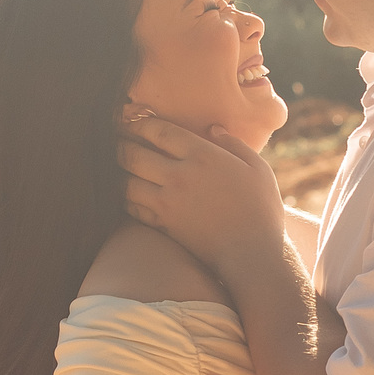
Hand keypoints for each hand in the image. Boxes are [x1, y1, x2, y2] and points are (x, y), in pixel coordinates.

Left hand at [118, 117, 286, 272]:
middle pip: (134, 155)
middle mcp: (180, 176)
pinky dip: (124, 198)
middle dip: (120, 144)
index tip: (132, 121)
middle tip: (113, 138)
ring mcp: (168, 202)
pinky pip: (132, 207)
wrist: (252, 253)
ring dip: (117, 171)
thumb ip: (235, 144)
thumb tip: (214, 129)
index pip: (160, 132)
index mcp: (203, 156)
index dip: (141, 124)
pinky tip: (124, 192)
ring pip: (127, 182)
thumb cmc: (260, 209)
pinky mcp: (163, 225)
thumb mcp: (258, 168)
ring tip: (113, 163)